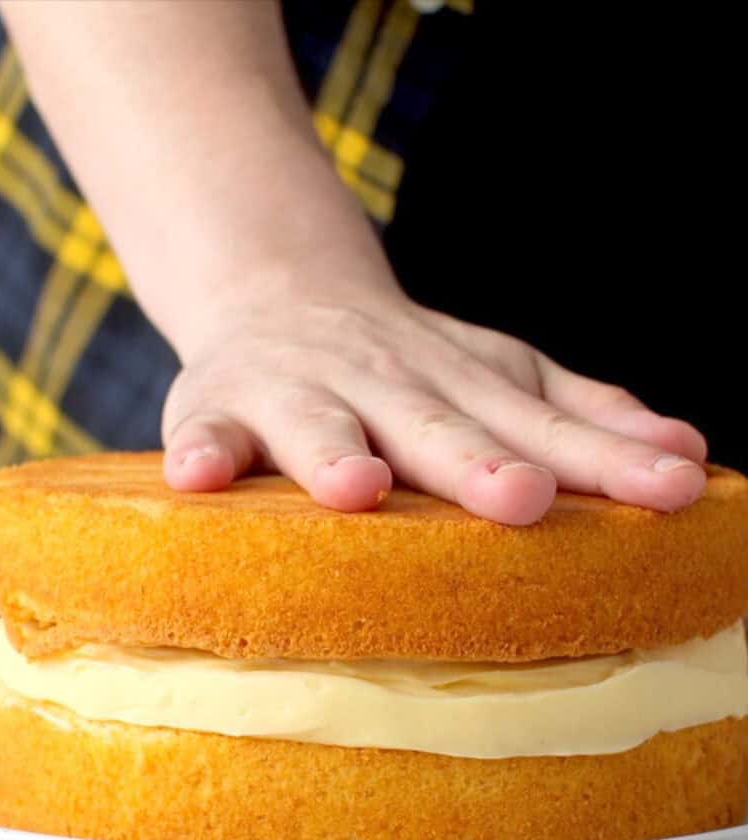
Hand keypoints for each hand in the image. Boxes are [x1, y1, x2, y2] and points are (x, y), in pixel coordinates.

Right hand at [162, 294, 706, 523]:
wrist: (280, 291)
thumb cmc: (404, 360)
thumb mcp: (501, 372)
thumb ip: (584, 413)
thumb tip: (693, 452)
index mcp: (460, 382)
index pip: (542, 426)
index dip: (606, 458)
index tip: (673, 486)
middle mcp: (386, 383)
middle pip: (436, 428)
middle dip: (476, 464)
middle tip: (525, 498)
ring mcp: (300, 394)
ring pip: (318, 426)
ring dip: (333, 456)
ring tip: (356, 487)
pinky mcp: (221, 408)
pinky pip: (209, 432)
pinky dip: (201, 451)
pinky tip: (197, 478)